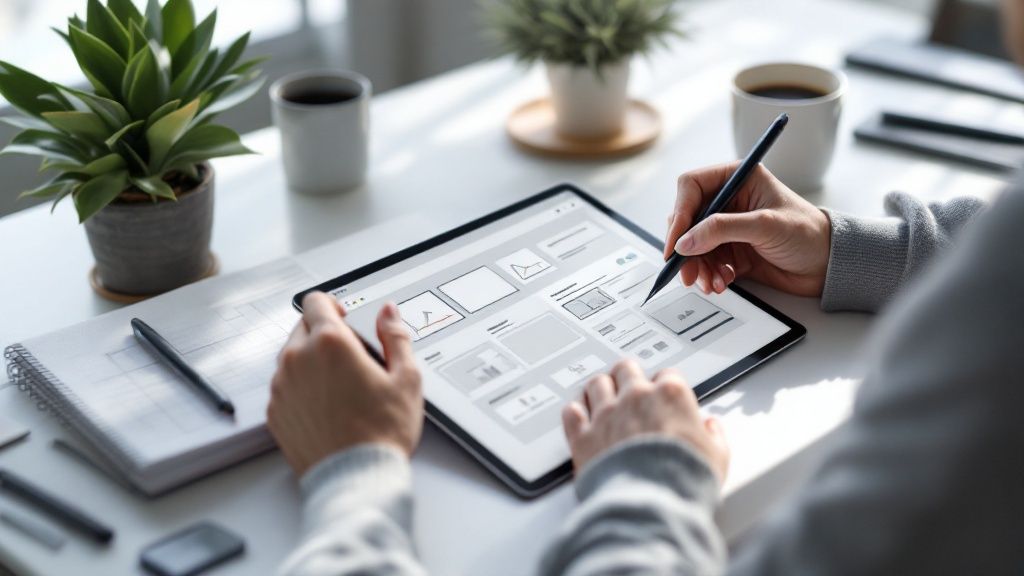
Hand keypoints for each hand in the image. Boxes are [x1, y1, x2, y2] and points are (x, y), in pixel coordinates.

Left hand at [267, 292, 422, 476]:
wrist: (355, 477)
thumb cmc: (382, 431)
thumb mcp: (406, 378)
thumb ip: (396, 336)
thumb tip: (388, 312)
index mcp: (330, 343)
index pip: (316, 301)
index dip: (333, 305)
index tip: (345, 319)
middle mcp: (298, 359)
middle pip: (302, 327)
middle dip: (324, 334)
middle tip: (350, 359)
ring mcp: (282, 386)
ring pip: (291, 357)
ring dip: (311, 362)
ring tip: (340, 388)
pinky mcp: (275, 411)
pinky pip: (285, 387)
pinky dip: (301, 389)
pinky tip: (326, 408)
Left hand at [562, 360, 729, 483]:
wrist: (650, 503)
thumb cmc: (683, 480)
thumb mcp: (717, 457)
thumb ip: (713, 436)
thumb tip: (711, 429)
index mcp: (670, 396)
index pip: (667, 375)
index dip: (666, 386)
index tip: (665, 395)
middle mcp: (635, 398)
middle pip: (627, 370)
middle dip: (629, 376)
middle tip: (629, 385)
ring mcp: (605, 415)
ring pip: (597, 384)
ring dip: (600, 388)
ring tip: (602, 394)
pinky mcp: (582, 436)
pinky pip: (572, 412)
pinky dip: (575, 413)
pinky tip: (578, 415)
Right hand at [663, 162, 831, 296]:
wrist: (829, 266)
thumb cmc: (808, 234)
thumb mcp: (765, 226)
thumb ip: (722, 230)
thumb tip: (685, 241)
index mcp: (738, 178)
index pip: (691, 187)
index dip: (680, 214)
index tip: (676, 242)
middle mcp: (729, 200)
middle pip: (687, 219)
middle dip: (685, 247)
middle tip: (685, 270)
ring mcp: (728, 227)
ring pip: (693, 245)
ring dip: (697, 266)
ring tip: (709, 282)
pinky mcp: (730, 250)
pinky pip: (706, 261)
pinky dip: (709, 274)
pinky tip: (721, 282)